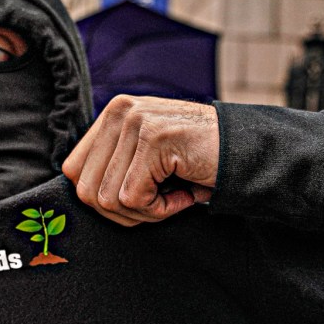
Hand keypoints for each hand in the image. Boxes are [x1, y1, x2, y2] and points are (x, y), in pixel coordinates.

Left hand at [62, 95, 218, 226]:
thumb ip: (113, 166)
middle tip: (159, 203)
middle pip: (86, 190)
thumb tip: (82, 196)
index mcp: (113, 113)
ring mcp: (137, 122)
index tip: (138, 198)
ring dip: (145, 212)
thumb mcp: (147, 157)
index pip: (73, 170)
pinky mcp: (154, 139)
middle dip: (123, 212)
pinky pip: (135, 199)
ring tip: (174, 195)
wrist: (249, 151)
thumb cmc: (198, 162)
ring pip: (109, 199)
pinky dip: (162, 210)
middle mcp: (120, 111)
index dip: (102, 199)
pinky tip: (185, 193)